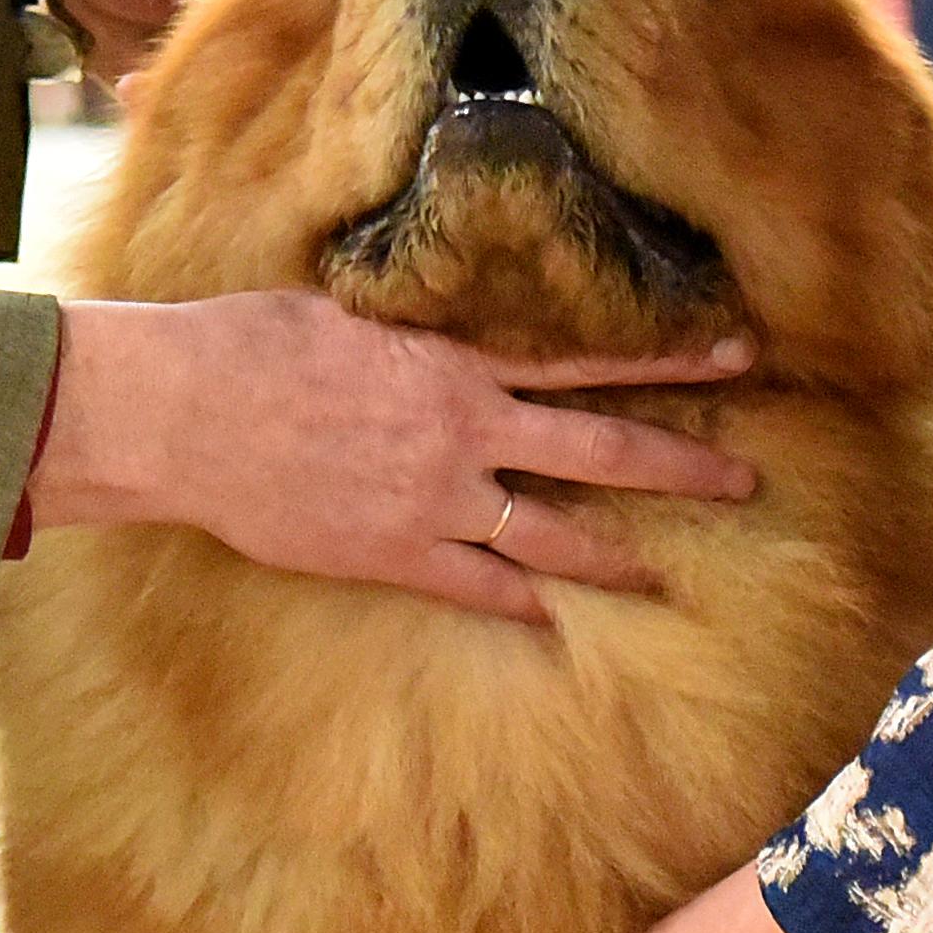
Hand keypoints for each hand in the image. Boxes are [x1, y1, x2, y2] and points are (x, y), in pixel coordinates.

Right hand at [25, 294, 758, 623]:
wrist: (188, 412)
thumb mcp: (351, 310)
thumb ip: (417, 325)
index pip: (591, 358)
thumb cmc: (255, 343)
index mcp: (460, 362)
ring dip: (617, 553)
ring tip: (667, 572)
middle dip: (680, 464)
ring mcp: (433, 500)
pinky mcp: (392, 553)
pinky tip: (557, 622)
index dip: (671, 360)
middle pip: (599, 450)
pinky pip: (477, 586)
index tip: (740, 355)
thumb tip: (449, 315)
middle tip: (744, 479)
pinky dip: (522, 604)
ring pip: (552, 533)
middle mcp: (465, 432)